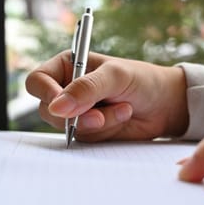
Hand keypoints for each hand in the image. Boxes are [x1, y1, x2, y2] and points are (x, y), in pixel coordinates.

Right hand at [25, 50, 188, 141]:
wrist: (165, 104)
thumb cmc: (141, 80)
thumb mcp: (115, 76)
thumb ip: (86, 88)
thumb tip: (56, 106)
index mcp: (67, 67)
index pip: (38, 80)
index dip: (45, 93)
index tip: (61, 105)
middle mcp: (67, 90)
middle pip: (48, 109)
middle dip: (76, 115)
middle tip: (100, 115)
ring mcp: (77, 112)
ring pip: (68, 127)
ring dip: (98, 122)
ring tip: (123, 109)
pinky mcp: (89, 131)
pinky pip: (86, 138)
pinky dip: (107, 129)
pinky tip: (123, 117)